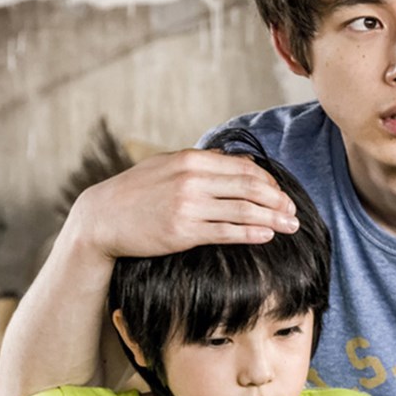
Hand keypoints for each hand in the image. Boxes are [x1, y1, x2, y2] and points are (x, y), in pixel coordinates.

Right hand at [70, 148, 300, 260]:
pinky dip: (251, 233)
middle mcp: (192, 180)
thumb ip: (203, 163)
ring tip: (290, 226)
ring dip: (272, 218)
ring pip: (243, 211)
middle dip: (277, 200)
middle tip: (294, 211)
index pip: (244, 168)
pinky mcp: (183, 232)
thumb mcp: (168, 166)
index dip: (269, 181)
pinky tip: (267, 235)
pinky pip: (226, 232)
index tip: (281, 193)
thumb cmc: (137, 192)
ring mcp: (188, 206)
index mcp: (191, 160)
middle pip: (250, 188)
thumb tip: (240, 162)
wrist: (102, 217)